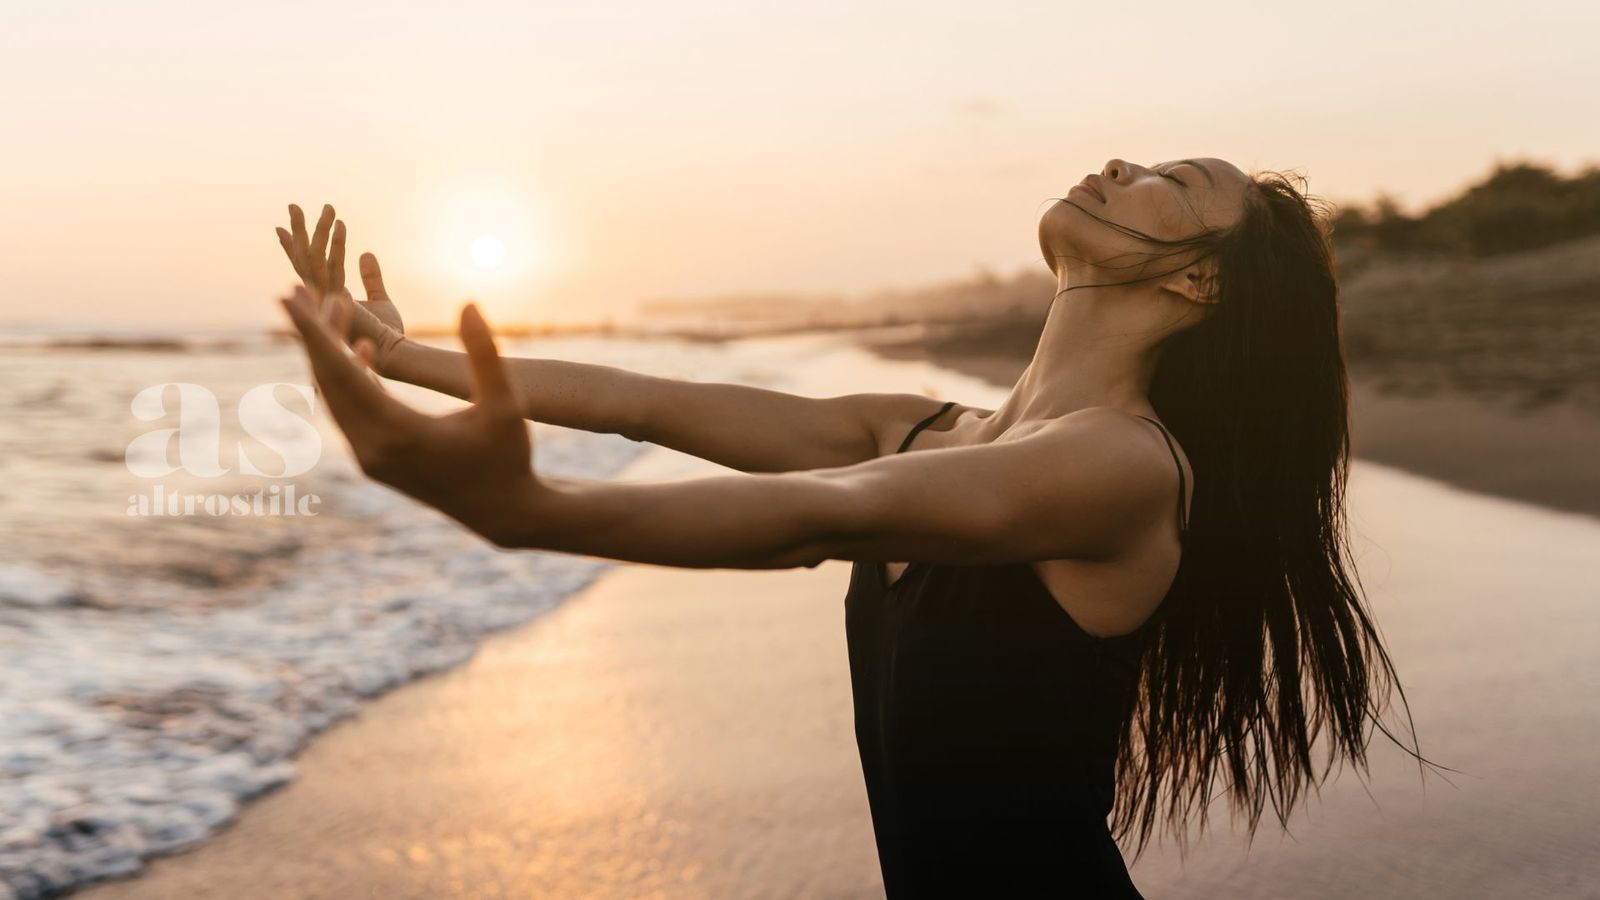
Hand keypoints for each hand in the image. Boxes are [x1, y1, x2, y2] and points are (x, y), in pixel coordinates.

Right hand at [276, 204, 405, 371]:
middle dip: (298, 232)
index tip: (282, 227)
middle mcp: (319, 298)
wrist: (393, 355)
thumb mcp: (380, 300)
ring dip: (317, 230)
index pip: (305, 268)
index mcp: (326, 298)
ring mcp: (324, 300)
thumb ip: (371, 277)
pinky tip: (342, 225)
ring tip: (327, 206)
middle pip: (302, 260)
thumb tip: (366, 253)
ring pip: (312, 258)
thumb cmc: (387, 334)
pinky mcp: (335, 300)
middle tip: (294, 205)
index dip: (292, 248)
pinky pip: (331, 265)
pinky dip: (336, 244)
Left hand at [277, 284, 542, 546]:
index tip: (286, 296)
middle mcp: (372, 448)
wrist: (503, 514)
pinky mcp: (373, 463)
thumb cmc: (508, 458)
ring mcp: (369, 459)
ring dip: (329, 353)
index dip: (312, 330)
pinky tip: (362, 352)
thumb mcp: (505, 405)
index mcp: (398, 431)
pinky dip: (346, 379)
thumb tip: (469, 304)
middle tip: (300, 288)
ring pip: (333, 396)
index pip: (342, 371)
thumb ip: (485, 354)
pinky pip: (347, 412)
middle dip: (313, 332)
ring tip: (336, 309)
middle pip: (327, 380)